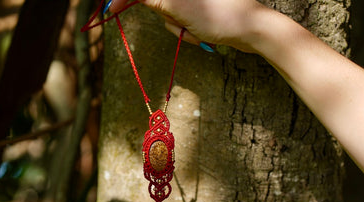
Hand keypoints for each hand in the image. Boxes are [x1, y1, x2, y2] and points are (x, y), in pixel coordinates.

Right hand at [107, 0, 267, 52]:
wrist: (251, 32)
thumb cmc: (218, 16)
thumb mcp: (178, 6)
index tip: (112, 8)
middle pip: (158, 2)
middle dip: (167, 17)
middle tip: (184, 23)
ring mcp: (194, 0)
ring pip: (169, 15)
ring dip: (179, 28)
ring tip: (196, 31)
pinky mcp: (200, 10)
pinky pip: (182, 22)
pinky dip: (188, 32)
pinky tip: (202, 35)